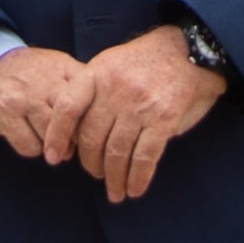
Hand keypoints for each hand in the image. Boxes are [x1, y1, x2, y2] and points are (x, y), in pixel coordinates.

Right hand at [0, 44, 96, 164]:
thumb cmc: (29, 75)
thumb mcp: (58, 69)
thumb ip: (81, 91)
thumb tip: (96, 130)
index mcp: (64, 66)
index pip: (93, 98)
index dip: (95, 120)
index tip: (92, 131)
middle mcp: (45, 79)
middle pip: (74, 121)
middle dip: (74, 138)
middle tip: (68, 142)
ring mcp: (24, 95)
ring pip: (54, 137)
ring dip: (52, 145)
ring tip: (43, 133)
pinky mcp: (5, 112)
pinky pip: (31, 146)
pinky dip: (32, 148)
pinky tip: (26, 134)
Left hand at [71, 25, 225, 202]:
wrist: (190, 50)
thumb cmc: (145, 61)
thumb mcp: (111, 64)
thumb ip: (92, 92)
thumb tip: (73, 134)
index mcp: (98, 72)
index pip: (67, 108)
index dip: (56, 136)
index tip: (52, 158)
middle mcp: (116, 89)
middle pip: (91, 138)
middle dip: (91, 164)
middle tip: (96, 175)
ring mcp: (140, 105)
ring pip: (117, 152)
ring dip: (114, 178)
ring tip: (115, 191)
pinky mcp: (164, 119)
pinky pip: (145, 157)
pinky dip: (137, 178)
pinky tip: (135, 189)